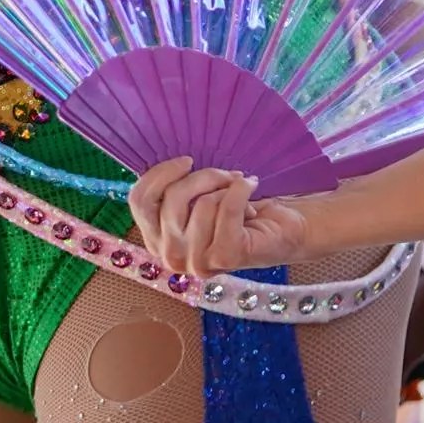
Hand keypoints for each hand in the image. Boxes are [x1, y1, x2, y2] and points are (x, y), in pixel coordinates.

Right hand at [128, 157, 311, 277]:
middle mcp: (171, 257)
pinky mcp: (226, 257)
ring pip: (201, 203)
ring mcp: (197, 262)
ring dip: (225, 186)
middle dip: (202, 177)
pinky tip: (251, 185)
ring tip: (240, 191)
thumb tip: (172, 167)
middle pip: (170, 199)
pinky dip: (242, 189)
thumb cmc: (238, 211)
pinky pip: (226, 207)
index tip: (187, 161)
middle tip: (225, 175)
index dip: (159, 174)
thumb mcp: (196, 199)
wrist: (284, 230)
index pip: (139, 201)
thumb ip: (174, 191)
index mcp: (156, 240)